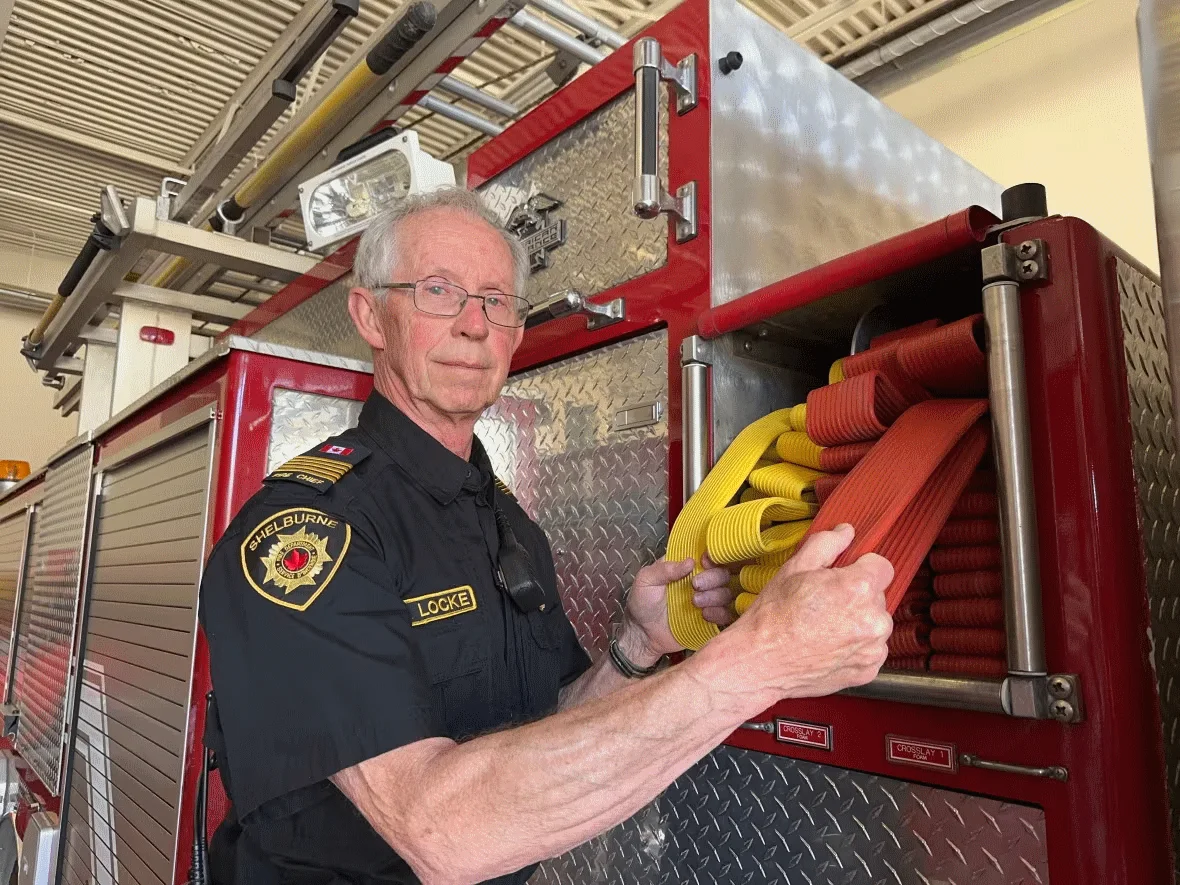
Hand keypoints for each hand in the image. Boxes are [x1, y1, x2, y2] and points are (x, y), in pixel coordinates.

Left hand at [618, 555, 733, 662]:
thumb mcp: (646, 580)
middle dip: (712, 578)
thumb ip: (665, 569)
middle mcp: (700, 582)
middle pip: (722, 573)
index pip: (708, 557)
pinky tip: (704, 615)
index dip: (711, 558)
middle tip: (695, 586)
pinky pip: (726, 614)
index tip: (704, 563)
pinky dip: (719, 613)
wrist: (643, 635)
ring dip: (714, 596)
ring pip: (726, 593)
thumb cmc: (642, 604)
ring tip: (695, 602)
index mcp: (686, 568)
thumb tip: (689, 561)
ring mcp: (707, 601)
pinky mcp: (710, 619)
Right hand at [702, 524, 893, 708]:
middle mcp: (873, 619)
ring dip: (859, 622)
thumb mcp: (795, 568)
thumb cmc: (773, 616)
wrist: (759, 662)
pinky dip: (856, 647)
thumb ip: (827, 544)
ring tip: (825, 627)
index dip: (862, 566)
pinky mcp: (868, 670)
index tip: (846, 574)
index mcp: (858, 588)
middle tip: (825, 602)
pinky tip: (829, 645)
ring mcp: (873, 648)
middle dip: (857, 596)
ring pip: (876, 624)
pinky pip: (871, 650)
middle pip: (878, 596)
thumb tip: (846, 532)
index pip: (883, 566)